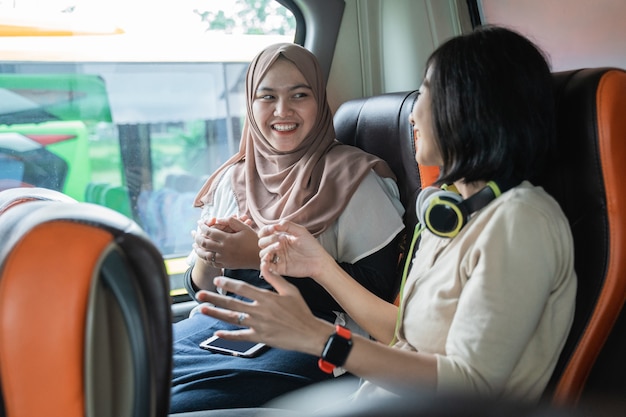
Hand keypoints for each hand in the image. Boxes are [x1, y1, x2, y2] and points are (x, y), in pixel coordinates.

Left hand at [193, 215, 258, 268]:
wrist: (260, 257)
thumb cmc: (253, 240)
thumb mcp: (244, 227)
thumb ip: (231, 221)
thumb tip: (217, 219)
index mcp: (228, 239)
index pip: (209, 231)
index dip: (202, 226)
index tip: (199, 222)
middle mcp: (224, 250)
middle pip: (204, 243)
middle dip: (197, 237)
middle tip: (194, 233)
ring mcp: (224, 259)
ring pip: (205, 255)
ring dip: (198, 249)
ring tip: (194, 244)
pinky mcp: (225, 265)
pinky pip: (211, 263)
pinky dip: (205, 258)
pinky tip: (203, 254)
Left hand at [196, 263, 331, 353]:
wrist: (309, 333)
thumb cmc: (301, 311)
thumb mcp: (291, 290)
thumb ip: (275, 278)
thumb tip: (265, 264)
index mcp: (266, 297)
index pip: (242, 288)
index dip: (228, 284)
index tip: (216, 280)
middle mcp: (260, 310)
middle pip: (232, 302)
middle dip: (214, 298)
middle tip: (199, 294)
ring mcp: (258, 325)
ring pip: (232, 318)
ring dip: (216, 314)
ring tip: (202, 310)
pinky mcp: (260, 337)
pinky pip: (241, 336)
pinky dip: (228, 335)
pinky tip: (217, 333)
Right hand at [257, 220, 333, 278]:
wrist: (318, 261)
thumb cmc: (311, 245)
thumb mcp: (300, 231)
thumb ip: (287, 225)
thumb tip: (275, 225)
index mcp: (280, 237)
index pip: (265, 233)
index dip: (266, 230)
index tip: (273, 229)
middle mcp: (277, 247)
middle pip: (261, 242)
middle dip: (268, 239)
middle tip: (281, 239)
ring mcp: (278, 258)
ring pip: (262, 253)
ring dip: (268, 248)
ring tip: (279, 246)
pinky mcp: (279, 268)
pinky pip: (266, 266)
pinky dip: (264, 262)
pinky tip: (270, 257)